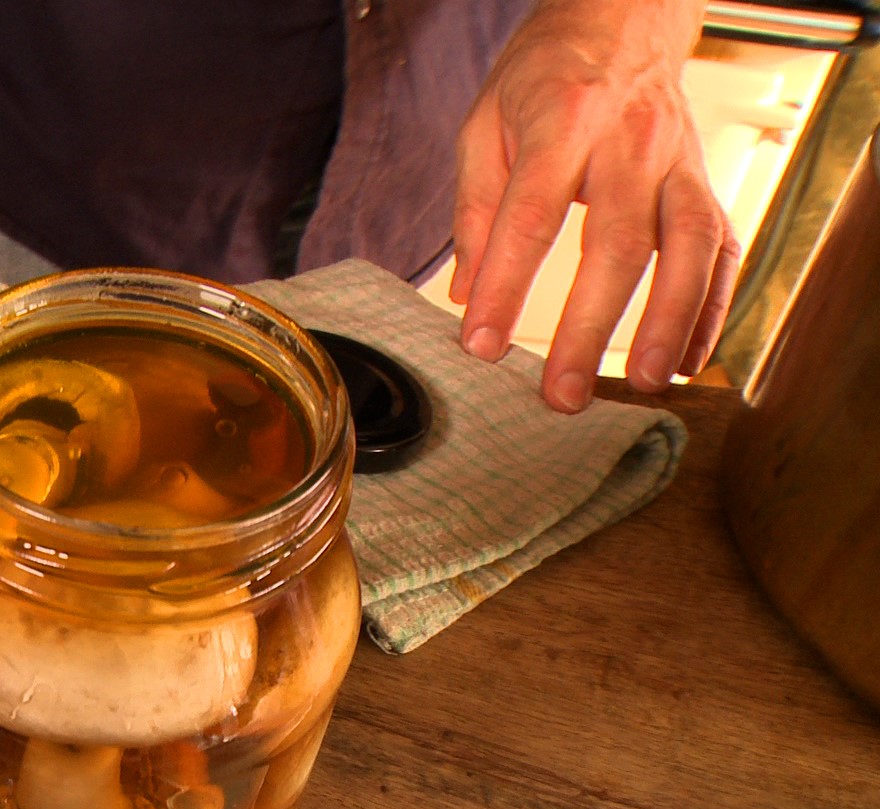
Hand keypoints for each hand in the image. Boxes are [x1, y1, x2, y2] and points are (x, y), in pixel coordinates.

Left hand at [450, 0, 741, 412]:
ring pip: (690, 248)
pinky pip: (722, 250)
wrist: (620, 22)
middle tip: (561, 391)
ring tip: (641, 382)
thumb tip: (467, 294)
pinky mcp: (705, 183)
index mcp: (564, 121)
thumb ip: (475, 209)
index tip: (482, 343)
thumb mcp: (484, 124)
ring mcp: (680, 163)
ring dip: (670, 323)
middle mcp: (632, 142)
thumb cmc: (546, 76)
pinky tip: (686, 358)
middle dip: (588, 325)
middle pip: (619, 243)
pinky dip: (710, 308)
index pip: (532, 215)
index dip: (505, 285)